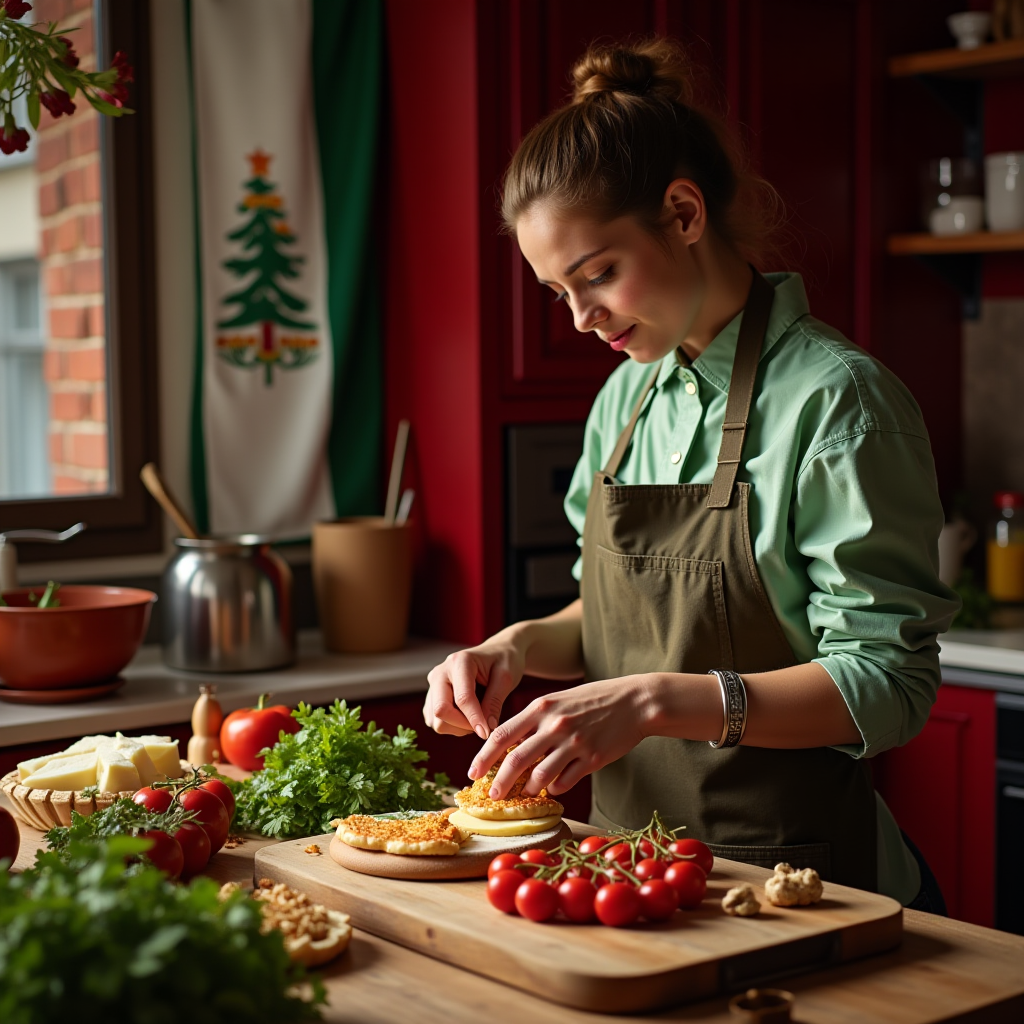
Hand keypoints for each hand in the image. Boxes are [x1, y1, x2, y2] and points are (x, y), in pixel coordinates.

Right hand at [423, 637, 526, 738]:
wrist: (497, 652)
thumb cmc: (504, 661)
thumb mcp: (506, 677)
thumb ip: (495, 702)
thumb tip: (486, 729)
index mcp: (459, 662)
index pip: (462, 698)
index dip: (474, 719)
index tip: (487, 733)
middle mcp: (440, 672)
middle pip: (440, 710)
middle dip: (462, 724)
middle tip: (483, 724)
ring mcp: (432, 685)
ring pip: (436, 721)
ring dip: (458, 727)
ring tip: (478, 717)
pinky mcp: (431, 697)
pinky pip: (435, 722)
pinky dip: (452, 726)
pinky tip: (468, 716)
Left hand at [467, 675, 651, 797]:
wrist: (634, 701)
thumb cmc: (593, 700)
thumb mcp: (557, 701)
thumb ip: (534, 722)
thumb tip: (509, 748)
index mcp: (541, 708)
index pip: (502, 735)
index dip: (483, 757)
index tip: (472, 773)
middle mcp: (554, 725)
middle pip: (516, 760)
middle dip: (500, 782)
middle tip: (493, 796)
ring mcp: (574, 742)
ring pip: (540, 775)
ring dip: (529, 789)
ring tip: (527, 792)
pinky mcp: (592, 759)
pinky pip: (565, 781)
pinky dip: (555, 788)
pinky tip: (554, 787)